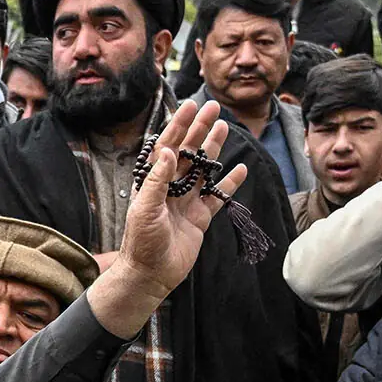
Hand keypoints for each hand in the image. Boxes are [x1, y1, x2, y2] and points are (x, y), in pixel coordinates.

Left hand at [87, 100, 242, 336]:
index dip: (178, 126)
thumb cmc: (142, 242)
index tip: (190, 107)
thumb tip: (166, 150)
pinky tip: (239, 168)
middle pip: (187, 153)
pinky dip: (228, 183)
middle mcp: (169, 188)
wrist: (151, 274)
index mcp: (152, 182)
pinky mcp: (199, 218)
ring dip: (213, 149)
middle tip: (213, 108)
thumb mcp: (145, 209)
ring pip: (202, 170)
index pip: (166, 147)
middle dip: (199, 130)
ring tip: (225, 127)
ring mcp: (185, 202)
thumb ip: (156, 180)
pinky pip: (216, 196)